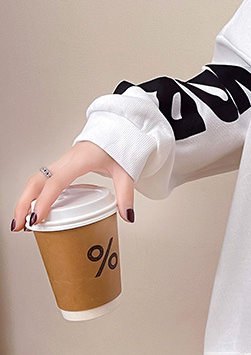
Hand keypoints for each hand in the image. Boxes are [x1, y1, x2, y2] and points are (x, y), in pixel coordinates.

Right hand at [10, 141, 135, 231]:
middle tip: (19, 226)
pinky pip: (43, 180)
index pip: (56, 182)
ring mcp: (62, 163)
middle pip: (36, 182)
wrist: (119, 128)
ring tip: (22, 222)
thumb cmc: (121, 145)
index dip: (44, 201)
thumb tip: (127, 216)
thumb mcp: (126, 172)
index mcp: (80, 161)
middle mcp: (67, 161)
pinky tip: (35, 209)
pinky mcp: (63, 166)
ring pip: (36, 180)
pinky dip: (34, 195)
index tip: (36, 219)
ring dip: (25, 200)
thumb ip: (126, 194)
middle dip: (24, 204)